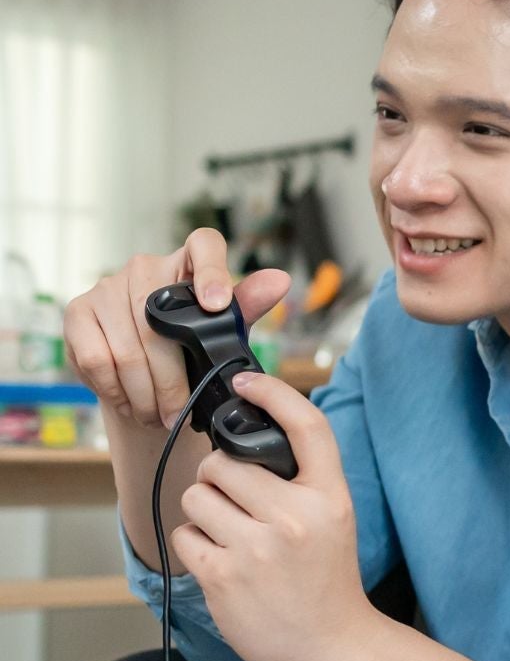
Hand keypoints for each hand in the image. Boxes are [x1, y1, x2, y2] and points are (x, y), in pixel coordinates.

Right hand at [64, 227, 288, 428]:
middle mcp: (146, 266)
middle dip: (173, 382)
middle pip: (161, 325)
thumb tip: (279, 280)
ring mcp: (108, 286)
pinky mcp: (78, 311)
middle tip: (178, 413)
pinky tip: (130, 402)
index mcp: (189, 262)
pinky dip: (116, 390)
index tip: (217, 305)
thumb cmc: (191, 347)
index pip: (204, 245)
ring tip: (158, 415)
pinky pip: (98, 359)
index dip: (213, 272)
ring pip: (129, 351)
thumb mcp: (224, 330)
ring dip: (145, 394)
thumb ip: (246, 306)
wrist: (143, 373)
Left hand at [169, 372, 372, 660]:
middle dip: (218, 479)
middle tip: (234, 502)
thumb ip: (301, 479)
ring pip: (197, 497)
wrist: (332, 644)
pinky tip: (222, 562)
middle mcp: (296, 516)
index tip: (246, 383)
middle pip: (223, 464)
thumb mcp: (334, 518)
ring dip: (203, 511)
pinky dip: (197, 545)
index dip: (273, 393)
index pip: (306, 425)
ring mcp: (258, 547)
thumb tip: (247, 437)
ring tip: (228, 533)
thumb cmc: (327, 577)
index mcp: (331, 496)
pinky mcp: (224, 576)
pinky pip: (186, 535)